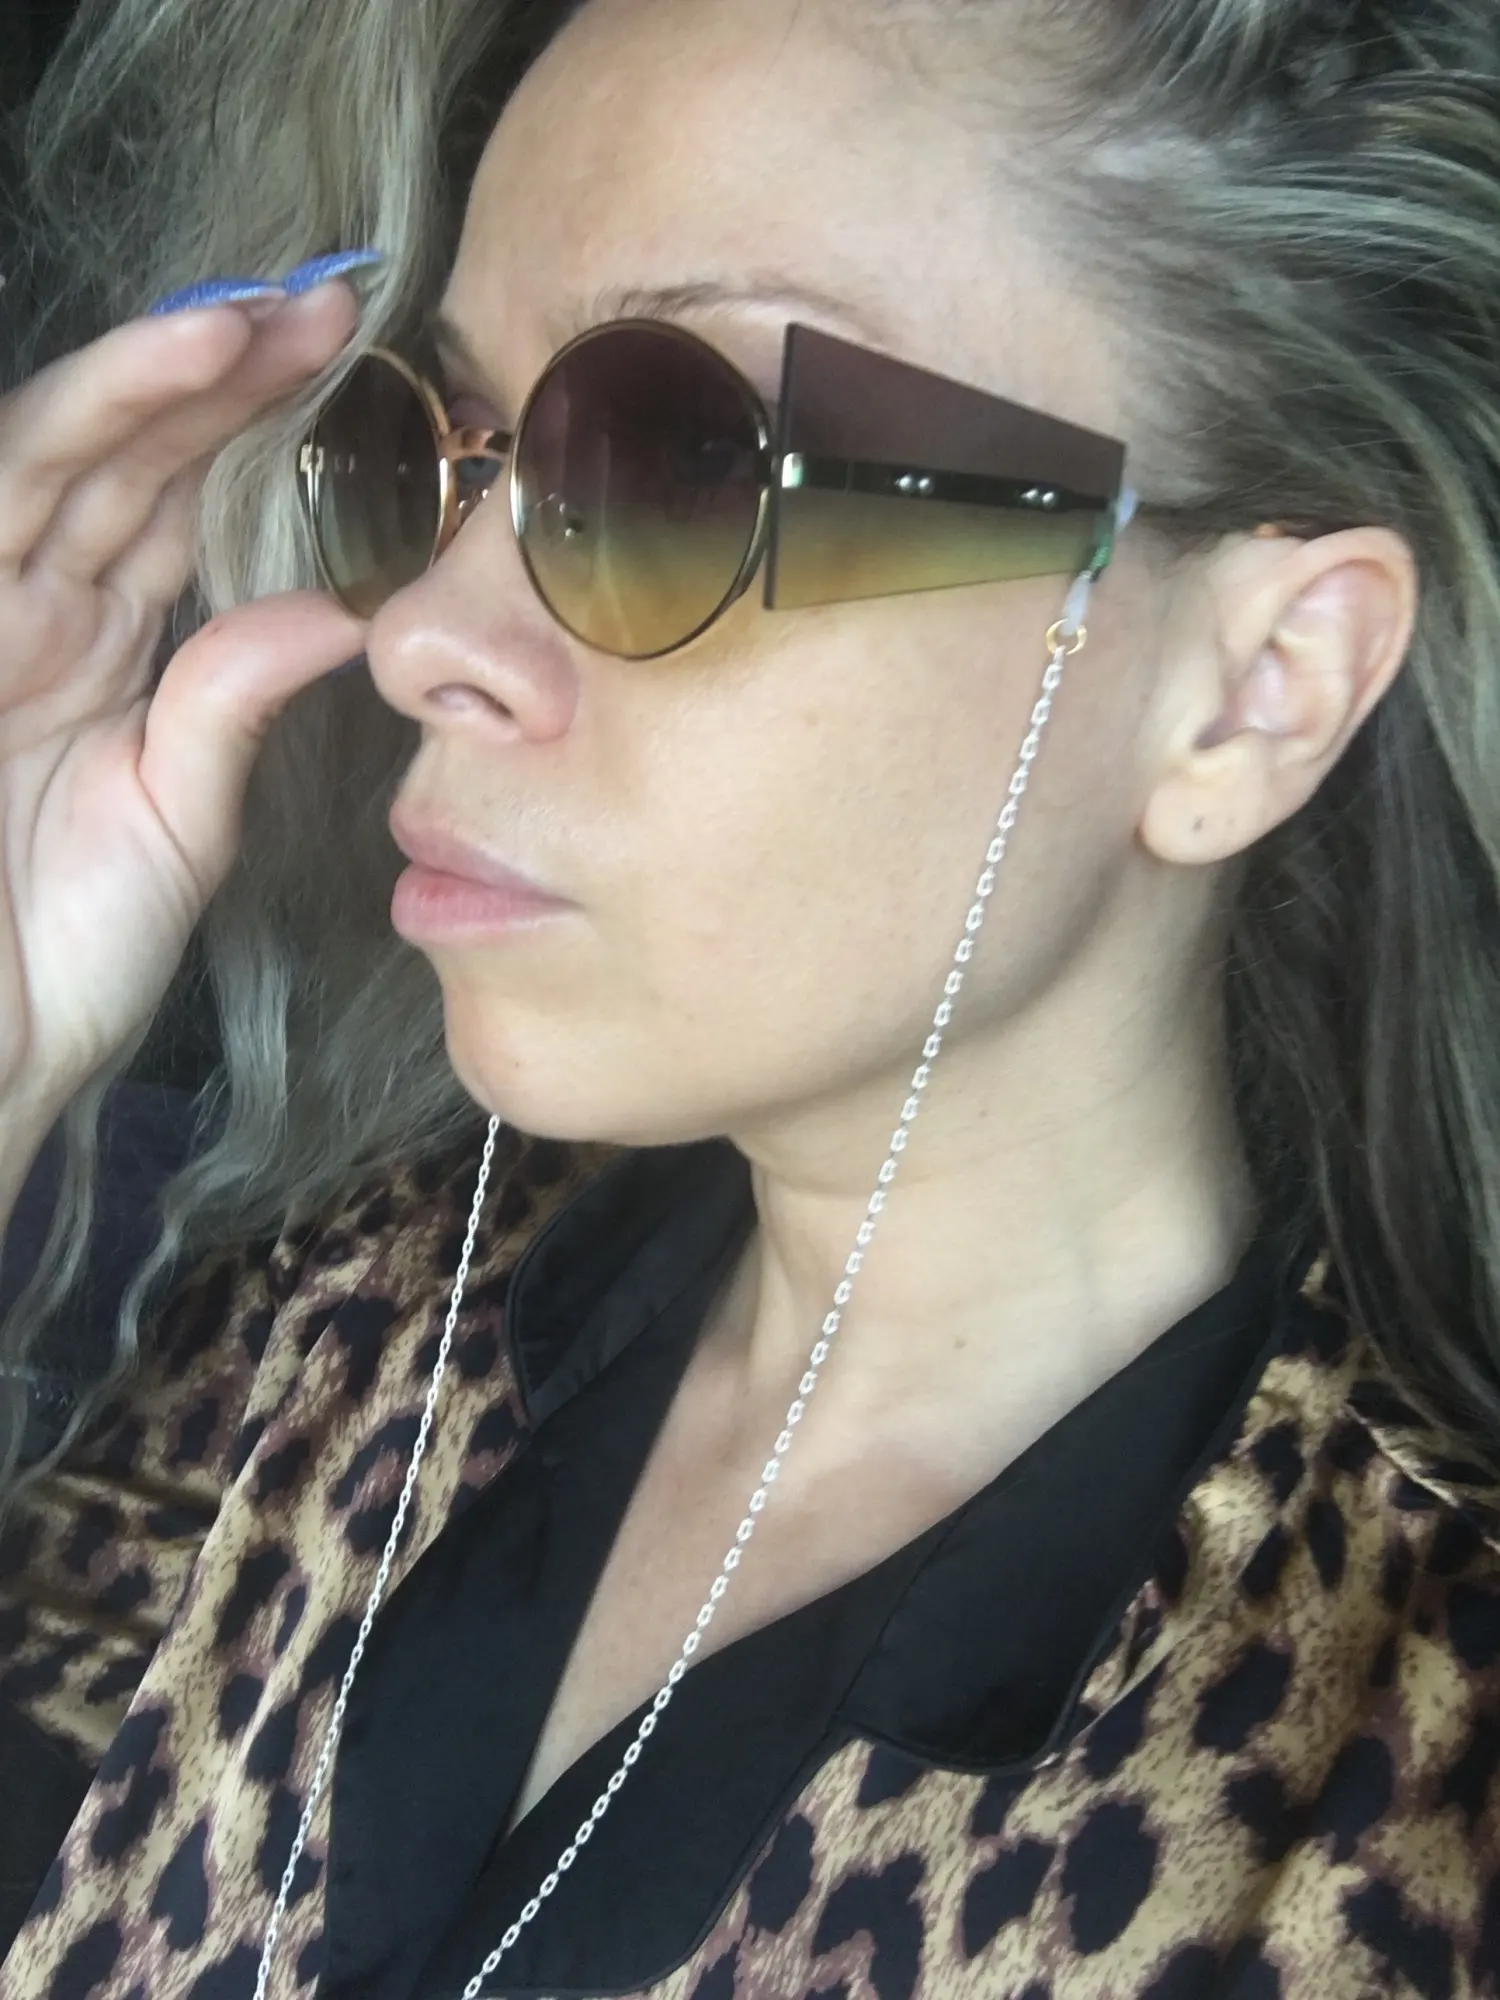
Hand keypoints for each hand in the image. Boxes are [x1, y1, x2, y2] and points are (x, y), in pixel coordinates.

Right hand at [0, 281, 369, 1110]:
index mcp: (95, 651)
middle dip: (210, 370)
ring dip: (145, 379)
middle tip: (317, 304)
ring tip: (247, 319)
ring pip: (51, 457)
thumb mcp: (179, 816)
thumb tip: (338, 606)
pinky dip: (71, 435)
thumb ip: (233, 700)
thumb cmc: (60, 956)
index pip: (172, 501)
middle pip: (121, 456)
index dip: (244, 421)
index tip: (345, 358)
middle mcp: (30, 614)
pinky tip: (148, 377)